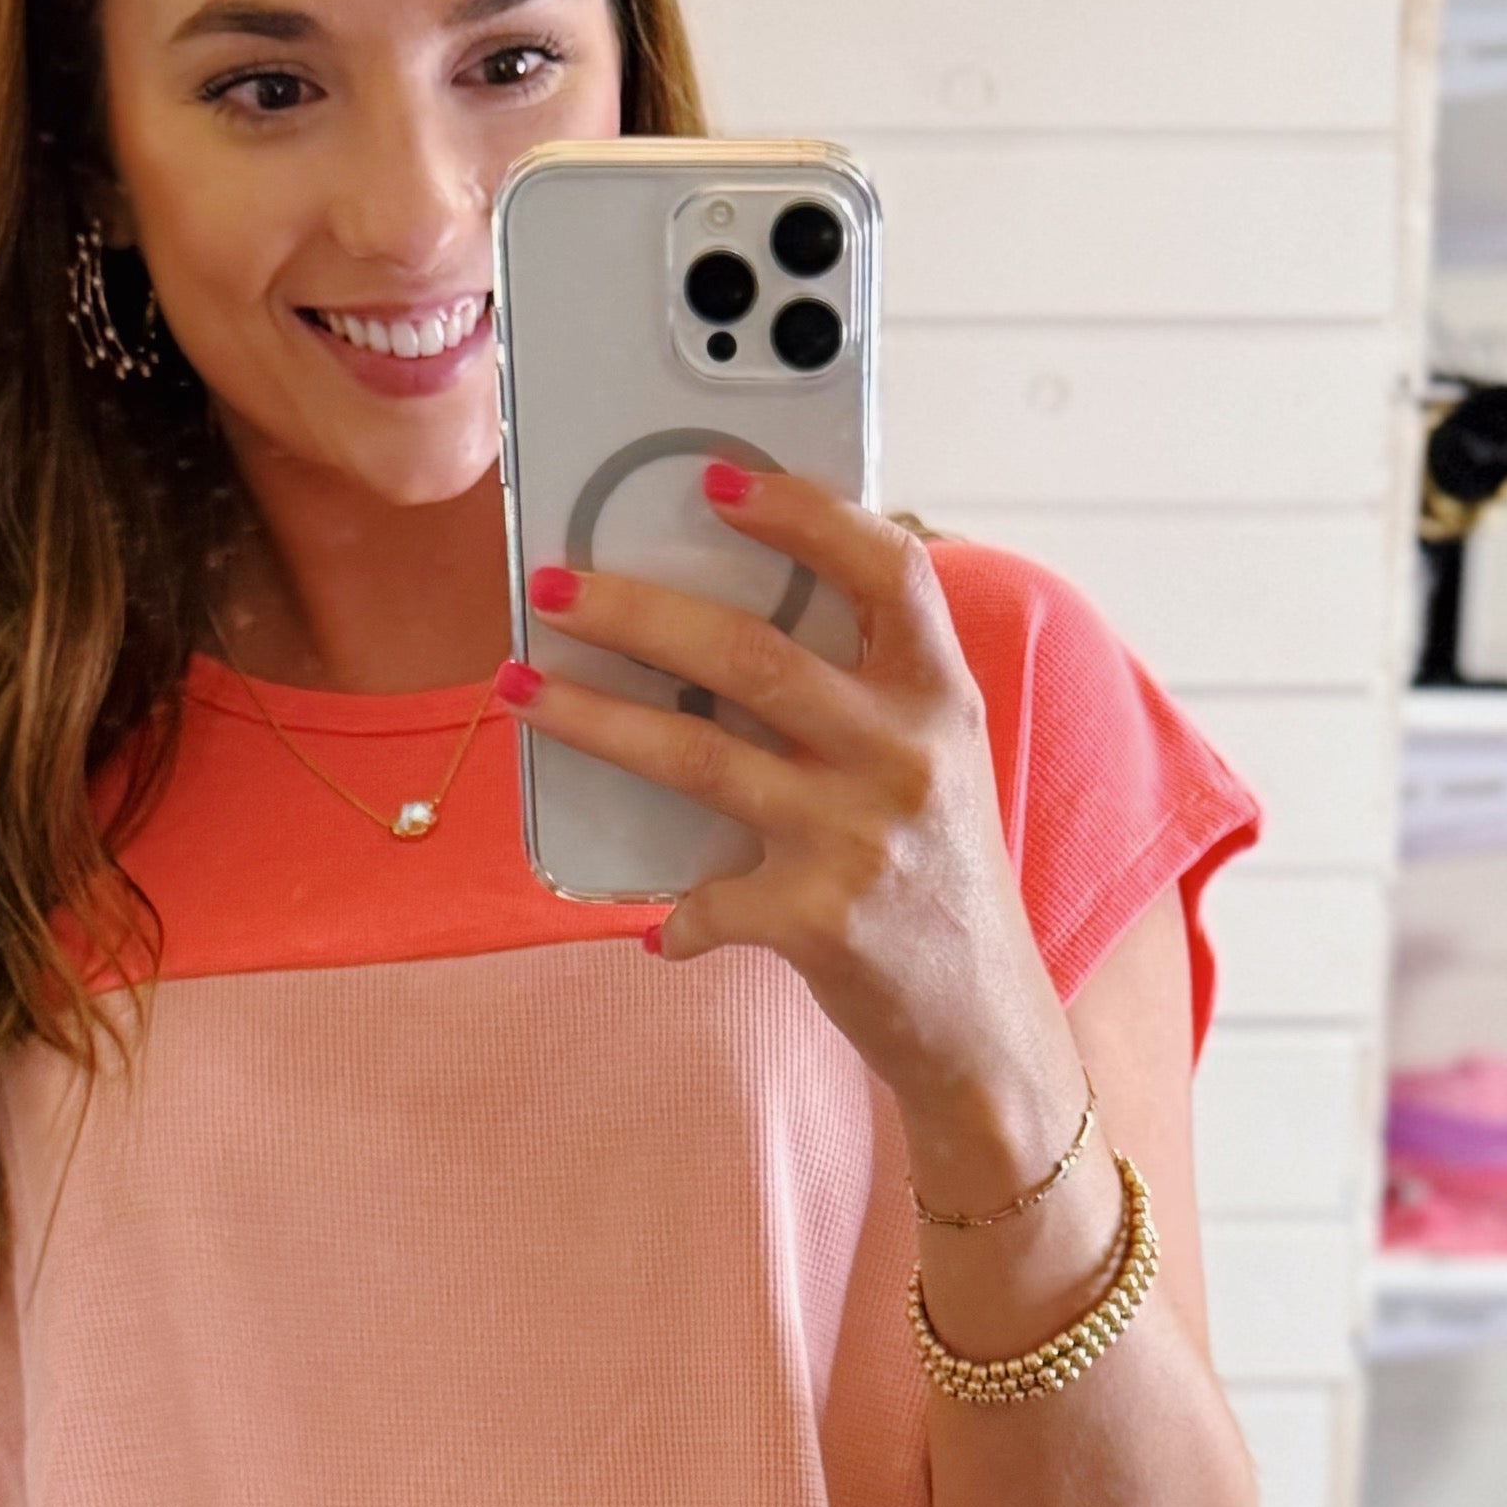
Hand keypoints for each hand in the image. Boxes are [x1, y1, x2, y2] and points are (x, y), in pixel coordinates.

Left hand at [501, 468, 1079, 1180]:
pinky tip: (652, 923)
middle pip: (750, 654)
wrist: (987, 1024)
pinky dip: (672, 914)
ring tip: (520, 687)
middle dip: (635, 610)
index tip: (715, 481)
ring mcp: (859, 838)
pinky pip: (706, 900)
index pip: (887, 569)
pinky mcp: (819, 921)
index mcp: (939, 699)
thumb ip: (861, 695)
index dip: (803, 513)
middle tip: (553, 587)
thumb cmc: (939, 878)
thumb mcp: (934, 764)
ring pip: (699, 754)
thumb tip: (710, 630)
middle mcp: (905, 756)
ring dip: (593, 719)